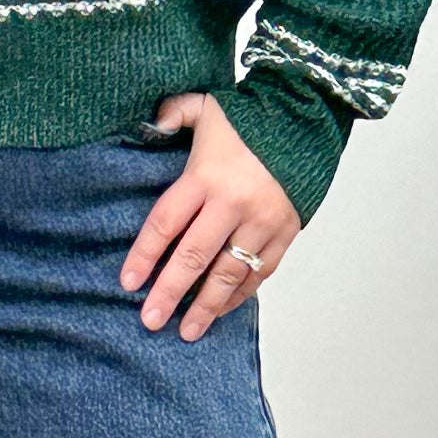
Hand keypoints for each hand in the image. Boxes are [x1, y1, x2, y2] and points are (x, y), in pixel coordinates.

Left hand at [120, 92, 301, 337]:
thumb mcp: (207, 106)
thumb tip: (152, 124)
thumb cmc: (251, 117)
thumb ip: (175, 113)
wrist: (309, 118)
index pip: (166, 223)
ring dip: (206, 305)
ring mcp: (262, 220)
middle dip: (170, 292)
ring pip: (229, 273)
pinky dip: (240, 294)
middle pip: (194, 257)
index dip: (145, 255)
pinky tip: (220, 309)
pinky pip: (260, 271)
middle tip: (151, 320)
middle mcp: (233, 202)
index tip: (128, 282)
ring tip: (187, 331)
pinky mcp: (286, 231)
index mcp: (206, 175)